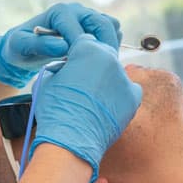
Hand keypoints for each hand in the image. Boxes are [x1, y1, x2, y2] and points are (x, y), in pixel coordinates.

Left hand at [0, 3, 122, 86]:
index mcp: (60, 12)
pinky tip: (97, 60)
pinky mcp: (95, 26)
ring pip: (112, 28)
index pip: (81, 30)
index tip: (77, 68)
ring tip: (94, 64)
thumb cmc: (20, 47)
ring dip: (108, 46)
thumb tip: (62, 46)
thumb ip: (39, 45)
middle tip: (91, 68)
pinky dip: (111, 46)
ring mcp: (88, 17)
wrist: (25, 48)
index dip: (81, 50)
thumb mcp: (20, 46)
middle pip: (103, 25)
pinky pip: (114, 33)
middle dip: (101, 47)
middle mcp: (77, 10)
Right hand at [29, 36, 141, 181]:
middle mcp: (110, 58)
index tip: (74, 66)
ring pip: (116, 72)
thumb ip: (62, 66)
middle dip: (94, 65)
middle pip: (103, 54)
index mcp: (88, 49)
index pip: (85, 42)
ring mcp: (124, 77)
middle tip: (84, 83)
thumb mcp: (48, 79)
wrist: (72, 140)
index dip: (77, 54)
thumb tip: (68, 67)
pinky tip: (107, 105)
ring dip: (107, 80)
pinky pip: (129, 89)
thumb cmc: (56, 111)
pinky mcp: (134, 96)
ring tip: (94, 99)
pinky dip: (121, 95)